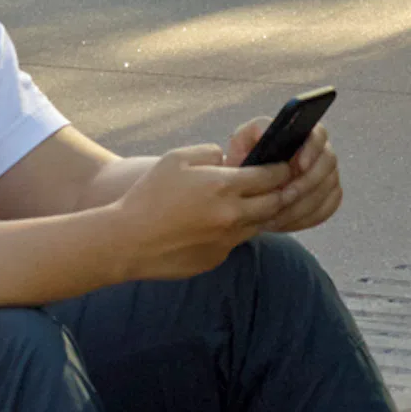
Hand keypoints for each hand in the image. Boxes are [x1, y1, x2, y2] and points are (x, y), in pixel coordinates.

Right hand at [114, 138, 330, 282]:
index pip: (271, 176)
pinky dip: (233, 231)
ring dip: (257, 213)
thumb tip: (228, 158)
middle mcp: (231, 216)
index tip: (282, 165)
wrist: (127, 240)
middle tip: (276, 184)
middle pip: (274, 203)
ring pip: (257, 225)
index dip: (280, 168)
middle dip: (279, 192)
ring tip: (247, 203)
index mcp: (223, 186)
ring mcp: (226, 241)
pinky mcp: (216, 259)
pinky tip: (214, 225)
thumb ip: (209, 152)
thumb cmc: (149, 195)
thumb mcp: (176, 158)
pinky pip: (235, 242)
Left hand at [218, 117, 344, 236]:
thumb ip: (254, 131)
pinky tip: (285, 222)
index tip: (299, 165)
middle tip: (284, 197)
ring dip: (303, 205)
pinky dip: (307, 217)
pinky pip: (327, 208)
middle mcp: (321, 153)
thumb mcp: (243, 143)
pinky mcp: (329, 197)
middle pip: (329, 164)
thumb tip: (266, 130)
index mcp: (304, 134)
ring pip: (328, 189)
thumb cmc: (247, 162)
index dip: (313, 149)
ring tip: (277, 215)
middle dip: (307, 182)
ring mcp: (328, 175)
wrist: (248, 190)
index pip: (319, 134)